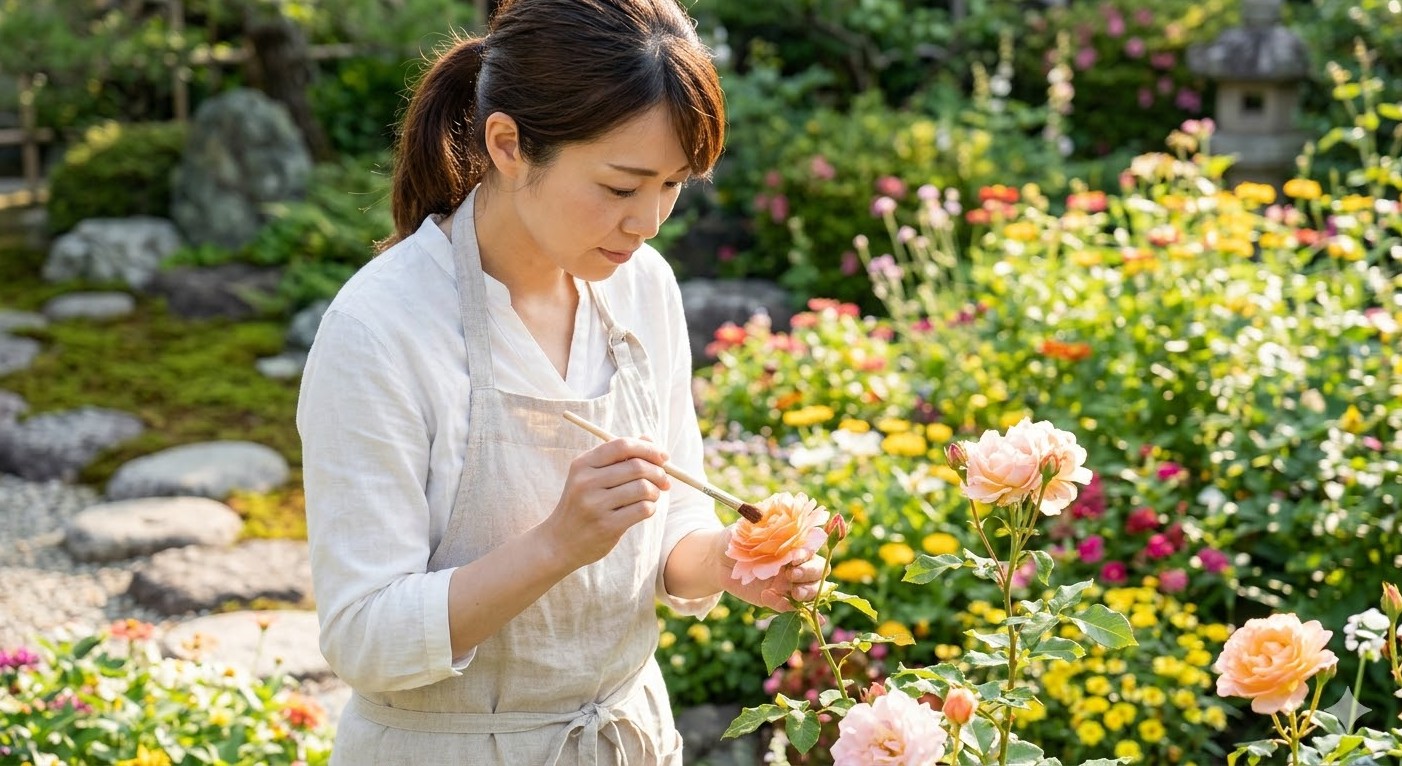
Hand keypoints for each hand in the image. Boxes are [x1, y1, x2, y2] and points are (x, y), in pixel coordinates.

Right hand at [543, 437, 670, 568]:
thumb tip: (648, 437)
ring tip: (652, 496)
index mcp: (583, 464)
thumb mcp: (591, 476)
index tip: (663, 457)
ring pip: (643, 488)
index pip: (622, 445)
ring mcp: (595, 505)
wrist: (560, 541)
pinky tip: (644, 509)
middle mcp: (586, 482)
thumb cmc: (582, 504)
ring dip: (655, 492)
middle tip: (664, 481)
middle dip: (658, 472)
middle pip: (636, 466)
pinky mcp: (607, 526)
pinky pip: (642, 509)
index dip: (648, 448)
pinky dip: (650, 507)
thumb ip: (619, 457)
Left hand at [722, 530, 827, 612]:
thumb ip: (761, 524)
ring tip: (794, 593)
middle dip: (810, 573)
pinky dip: (786, 606)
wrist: (719, 560)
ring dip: (808, 593)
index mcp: (793, 544)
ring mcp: (789, 583)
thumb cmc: (737, 538)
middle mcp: (796, 564)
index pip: (813, 548)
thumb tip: (770, 516)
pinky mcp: (778, 599)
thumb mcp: (747, 528)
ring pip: (812, 591)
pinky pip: (789, 607)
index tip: (796, 556)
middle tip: (791, 574)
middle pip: (819, 571)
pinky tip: (772, 599)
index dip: (808, 553)